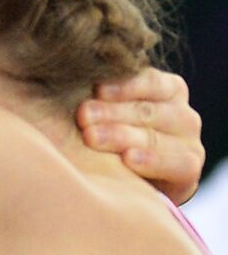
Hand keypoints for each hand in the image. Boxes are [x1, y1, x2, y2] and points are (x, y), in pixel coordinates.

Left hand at [77, 67, 204, 203]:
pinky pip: (174, 162)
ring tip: (92, 137)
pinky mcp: (189, 166)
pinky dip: (150, 160)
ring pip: (153, 135)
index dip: (123, 85)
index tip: (96, 89)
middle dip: (111, 112)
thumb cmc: (109, 136)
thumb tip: (64, 71)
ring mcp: (188, 139)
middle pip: (145, 109)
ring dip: (121, 136)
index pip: (147, 80)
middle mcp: (180, 111)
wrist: (133, 183)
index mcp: (164, 89)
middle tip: (83, 116)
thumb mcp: (104, 112)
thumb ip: (95, 95)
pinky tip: (128, 159)